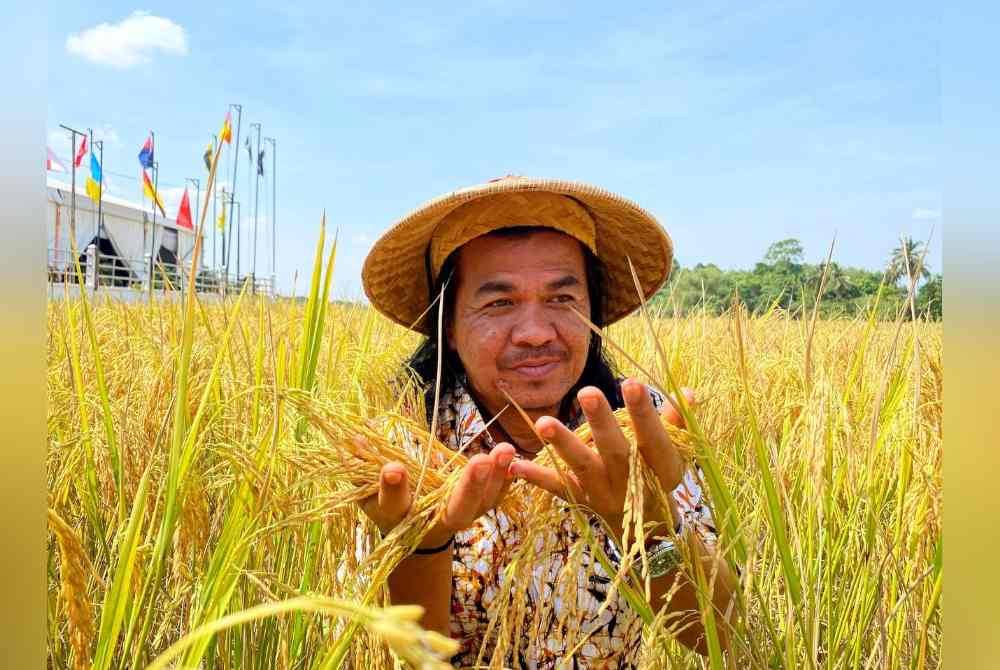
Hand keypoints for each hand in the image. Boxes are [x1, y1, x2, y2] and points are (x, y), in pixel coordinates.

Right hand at [359, 440, 516, 550]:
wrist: (416, 534)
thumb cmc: (386, 504)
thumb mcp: (366, 489)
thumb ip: (360, 466)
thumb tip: (354, 437)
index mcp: (399, 515)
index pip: (394, 503)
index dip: (393, 488)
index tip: (394, 468)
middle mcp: (434, 520)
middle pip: (455, 510)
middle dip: (468, 488)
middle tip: (480, 462)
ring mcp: (461, 516)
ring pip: (483, 502)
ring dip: (496, 477)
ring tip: (505, 449)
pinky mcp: (479, 508)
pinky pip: (497, 496)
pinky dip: (507, 479)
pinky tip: (515, 456)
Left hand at [510, 379, 694, 540]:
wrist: (646, 532)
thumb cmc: (660, 478)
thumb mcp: (676, 455)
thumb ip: (677, 424)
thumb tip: (686, 392)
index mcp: (659, 468)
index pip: (654, 439)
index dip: (645, 413)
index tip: (633, 382)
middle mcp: (630, 482)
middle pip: (615, 451)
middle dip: (601, 423)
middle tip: (587, 392)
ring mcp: (602, 492)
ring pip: (582, 468)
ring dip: (562, 445)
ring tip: (543, 423)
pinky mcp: (580, 499)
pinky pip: (557, 488)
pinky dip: (535, 478)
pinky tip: (513, 464)